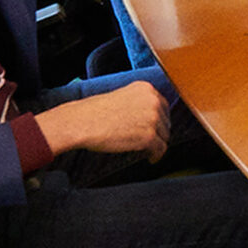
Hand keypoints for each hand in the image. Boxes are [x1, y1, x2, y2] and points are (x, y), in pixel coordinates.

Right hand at [34, 80, 170, 159]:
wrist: (82, 122)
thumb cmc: (95, 112)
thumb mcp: (121, 97)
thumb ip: (139, 103)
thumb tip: (151, 117)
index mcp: (146, 88)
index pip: (163, 106)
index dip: (159, 119)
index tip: (155, 128)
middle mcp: (153, 100)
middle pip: (166, 122)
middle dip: (158, 132)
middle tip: (149, 141)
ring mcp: (153, 118)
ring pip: (164, 136)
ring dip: (156, 143)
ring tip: (147, 149)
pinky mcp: (149, 136)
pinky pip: (161, 149)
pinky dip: (156, 155)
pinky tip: (151, 158)